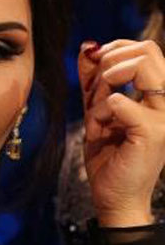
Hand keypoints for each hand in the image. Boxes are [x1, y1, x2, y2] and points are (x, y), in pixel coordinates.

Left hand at [78, 38, 164, 225]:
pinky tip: (97, 132)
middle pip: (148, 50)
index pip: (148, 49)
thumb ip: (94, 81)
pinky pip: (119, 101)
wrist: (114, 198)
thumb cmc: (109, 158)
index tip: (94, 65)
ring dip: (106, 84)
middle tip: (94, 88)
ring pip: (140, 66)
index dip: (117, 48)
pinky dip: (98, 113)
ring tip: (96, 110)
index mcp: (159, 96)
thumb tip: (87, 47)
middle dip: (110, 62)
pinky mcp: (152, 131)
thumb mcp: (96, 111)